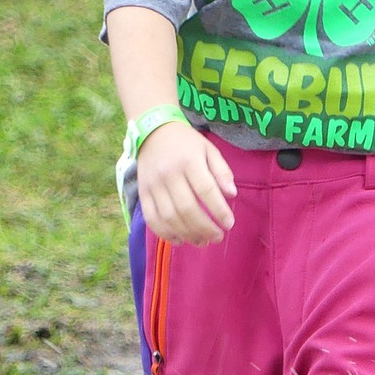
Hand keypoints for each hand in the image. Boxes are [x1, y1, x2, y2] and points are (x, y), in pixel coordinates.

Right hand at [136, 121, 236, 245]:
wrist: (153, 132)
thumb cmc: (186, 143)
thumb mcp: (209, 149)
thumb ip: (222, 171)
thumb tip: (232, 194)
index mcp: (189, 161)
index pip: (206, 190)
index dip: (219, 211)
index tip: (229, 224)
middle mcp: (169, 174)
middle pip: (187, 208)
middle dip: (205, 228)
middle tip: (218, 237)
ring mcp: (153, 185)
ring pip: (170, 217)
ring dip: (188, 234)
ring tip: (203, 241)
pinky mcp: (143, 193)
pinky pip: (152, 219)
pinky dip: (165, 233)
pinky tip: (179, 240)